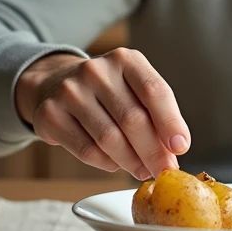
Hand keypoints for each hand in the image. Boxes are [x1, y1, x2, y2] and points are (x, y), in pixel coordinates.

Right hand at [15, 48, 189, 179]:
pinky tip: (115, 164)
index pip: (154, 91)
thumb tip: (174, 150)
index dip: (170, 122)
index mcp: (125, 59)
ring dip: (131, 161)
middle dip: (153, 151)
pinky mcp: (50, 114)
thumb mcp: (133, 88)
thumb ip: (155, 113)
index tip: (180, 147)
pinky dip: (106, 163)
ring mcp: (70, 91)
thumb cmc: (107, 92)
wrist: (55, 85)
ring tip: (142, 170)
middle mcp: (96, 70)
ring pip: (109, 138)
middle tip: (164, 171)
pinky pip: (86, 150)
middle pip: (133, 119)